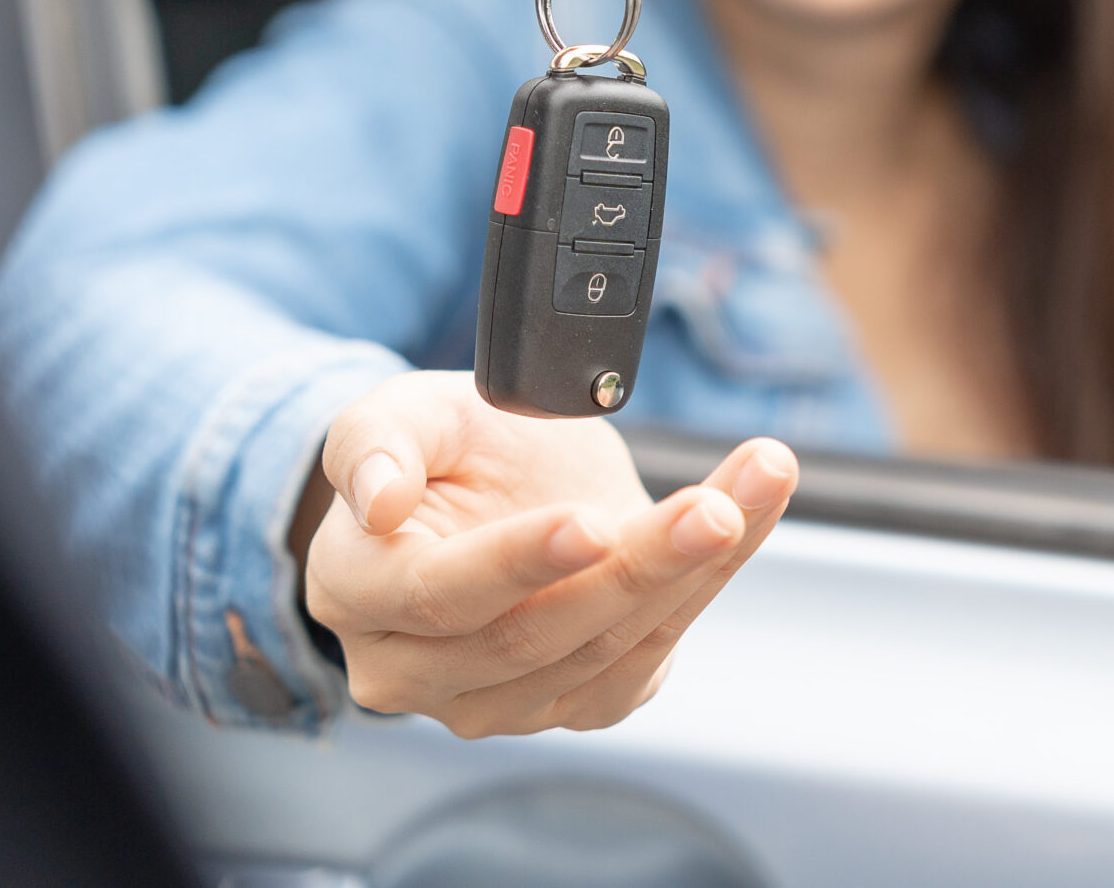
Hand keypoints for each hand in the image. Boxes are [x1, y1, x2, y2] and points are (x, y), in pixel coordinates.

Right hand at [302, 372, 796, 735]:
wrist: (485, 486)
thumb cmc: (436, 450)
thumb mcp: (400, 412)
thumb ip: (375, 445)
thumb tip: (379, 499)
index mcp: (356, 593)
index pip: (437, 595)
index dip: (517, 564)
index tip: (590, 523)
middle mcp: (416, 670)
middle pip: (536, 632)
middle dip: (640, 565)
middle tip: (713, 507)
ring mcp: (499, 701)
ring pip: (609, 648)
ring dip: (697, 568)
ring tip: (757, 484)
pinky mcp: (577, 701)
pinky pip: (651, 652)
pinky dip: (710, 582)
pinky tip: (751, 515)